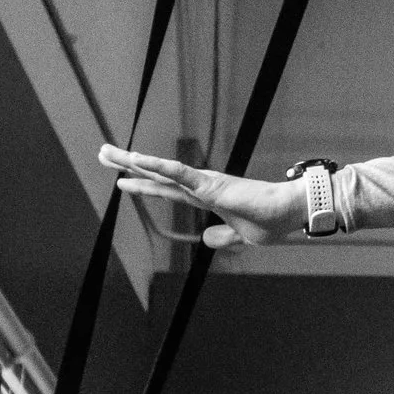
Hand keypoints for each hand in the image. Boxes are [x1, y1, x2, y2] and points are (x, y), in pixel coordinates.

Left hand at [100, 148, 301, 247]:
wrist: (290, 212)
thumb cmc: (272, 221)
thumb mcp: (241, 237)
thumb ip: (223, 238)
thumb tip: (205, 240)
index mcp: (206, 197)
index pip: (166, 189)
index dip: (144, 183)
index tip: (122, 179)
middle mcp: (200, 186)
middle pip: (156, 174)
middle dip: (128, 165)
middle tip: (103, 153)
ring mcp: (204, 183)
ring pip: (161, 170)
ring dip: (133, 161)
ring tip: (109, 152)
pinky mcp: (211, 185)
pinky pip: (179, 174)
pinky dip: (158, 166)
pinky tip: (139, 159)